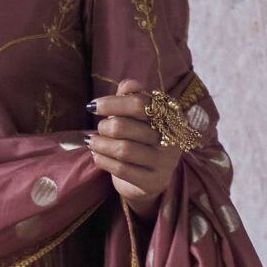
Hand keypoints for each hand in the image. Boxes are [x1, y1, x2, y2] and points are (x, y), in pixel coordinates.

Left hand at [87, 78, 180, 212]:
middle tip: (99, 128)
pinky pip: (121, 169)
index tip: (92, 106)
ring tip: (92, 142)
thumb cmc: (141, 140)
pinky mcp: (154, 182)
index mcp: (172, 115)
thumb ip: (132, 97)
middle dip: (105, 126)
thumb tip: (127, 84)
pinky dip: (103, 160)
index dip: (113, 103)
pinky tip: (97, 156)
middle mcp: (173, 138)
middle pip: (128, 126)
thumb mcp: (138, 117)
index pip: (140, 103)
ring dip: (100, 144)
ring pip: (123, 149)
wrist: (149, 179)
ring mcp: (165, 162)